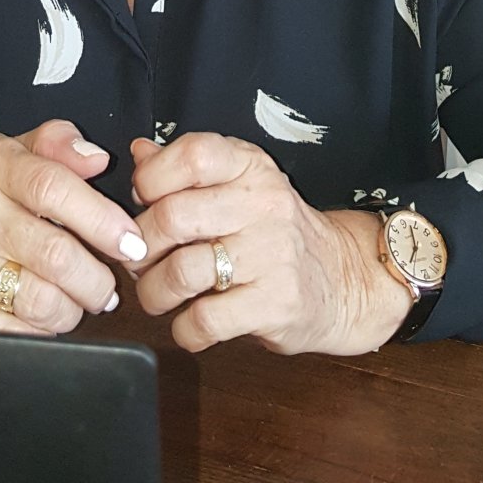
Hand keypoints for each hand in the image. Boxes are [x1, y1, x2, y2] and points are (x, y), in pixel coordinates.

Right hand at [0, 120, 147, 334]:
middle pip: (55, 253)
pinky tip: (44, 318)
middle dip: (97, 277)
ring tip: (80, 300)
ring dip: (75, 308)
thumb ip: (52, 147)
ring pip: (40, 300)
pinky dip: (43, 332)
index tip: (131, 240)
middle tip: (110, 282)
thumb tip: (98, 158)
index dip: (101, 217)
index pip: (52, 186)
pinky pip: (15, 334)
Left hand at [128, 134, 411, 355]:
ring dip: (152, 291)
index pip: (192, 155)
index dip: (151, 178)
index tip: (142, 201)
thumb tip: (139, 154)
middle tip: (138, 259)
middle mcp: (264, 204)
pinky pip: (204, 320)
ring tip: (156, 295)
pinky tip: (188, 322)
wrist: (344, 280)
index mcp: (251, 167)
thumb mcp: (240, 186)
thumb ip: (188, 170)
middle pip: (173, 216)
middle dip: (140, 245)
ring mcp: (272, 255)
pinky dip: (182, 328)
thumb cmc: (276, 232)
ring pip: (180, 272)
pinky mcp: (275, 305)